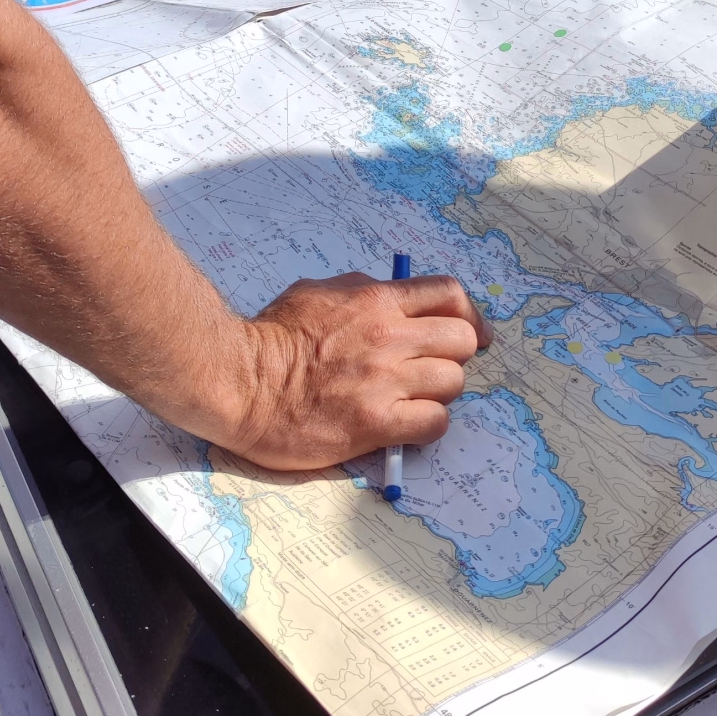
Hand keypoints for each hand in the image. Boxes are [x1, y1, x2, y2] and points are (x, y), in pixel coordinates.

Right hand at [218, 272, 490, 471]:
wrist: (241, 383)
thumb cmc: (272, 337)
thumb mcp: (319, 292)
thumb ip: (362, 291)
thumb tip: (393, 296)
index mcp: (376, 301)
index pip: (450, 295)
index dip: (471, 315)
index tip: (475, 333)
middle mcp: (389, 338)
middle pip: (461, 340)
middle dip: (455, 354)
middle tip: (435, 367)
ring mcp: (385, 382)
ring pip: (453, 383)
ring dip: (440, 391)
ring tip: (414, 397)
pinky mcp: (376, 424)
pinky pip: (433, 423)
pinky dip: (428, 424)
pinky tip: (406, 423)